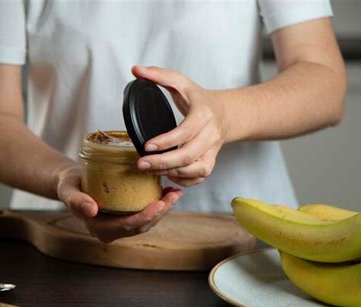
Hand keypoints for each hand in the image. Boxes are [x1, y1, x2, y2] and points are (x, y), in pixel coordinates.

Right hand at [56, 163, 182, 242]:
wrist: (72, 182)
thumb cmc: (70, 186)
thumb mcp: (68, 191)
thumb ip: (77, 201)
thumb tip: (91, 210)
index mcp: (100, 229)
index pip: (127, 226)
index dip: (145, 217)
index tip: (158, 205)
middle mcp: (112, 231)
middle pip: (142, 225)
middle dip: (160, 212)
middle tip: (174, 196)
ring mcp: (121, 225)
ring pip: (147, 221)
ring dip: (163, 208)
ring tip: (175, 193)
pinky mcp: (127, 216)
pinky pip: (146, 213)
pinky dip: (158, 204)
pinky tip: (169, 192)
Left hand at [131, 66, 228, 186]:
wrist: (224, 114)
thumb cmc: (199, 99)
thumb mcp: (181, 82)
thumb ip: (158, 75)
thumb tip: (136, 69)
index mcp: (203, 114)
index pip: (186, 131)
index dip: (166, 141)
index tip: (146, 146)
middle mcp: (211, 135)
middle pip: (189, 155)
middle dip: (164, 162)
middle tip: (141, 164)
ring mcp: (212, 151)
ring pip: (196, 170)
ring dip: (172, 173)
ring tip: (151, 169)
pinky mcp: (210, 162)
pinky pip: (199, 178)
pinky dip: (184, 181)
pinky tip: (167, 175)